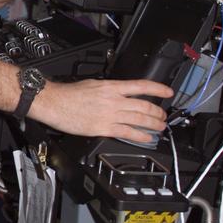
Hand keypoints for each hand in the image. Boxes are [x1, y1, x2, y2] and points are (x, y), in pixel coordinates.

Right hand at [30, 78, 172, 143]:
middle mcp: (114, 100)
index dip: (158, 88)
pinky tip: (147, 138)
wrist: (54, 102)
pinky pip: (128, 133)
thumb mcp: (93, 84)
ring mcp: (110, 115)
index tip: (168, 92)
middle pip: (144, 105)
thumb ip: (109, 90)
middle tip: (163, 116)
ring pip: (140, 119)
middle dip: (158, 112)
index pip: (141, 85)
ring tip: (160, 127)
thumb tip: (120, 94)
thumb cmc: (68, 94)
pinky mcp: (104, 128)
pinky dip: (141, 136)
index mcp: (111, 87)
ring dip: (154, 124)